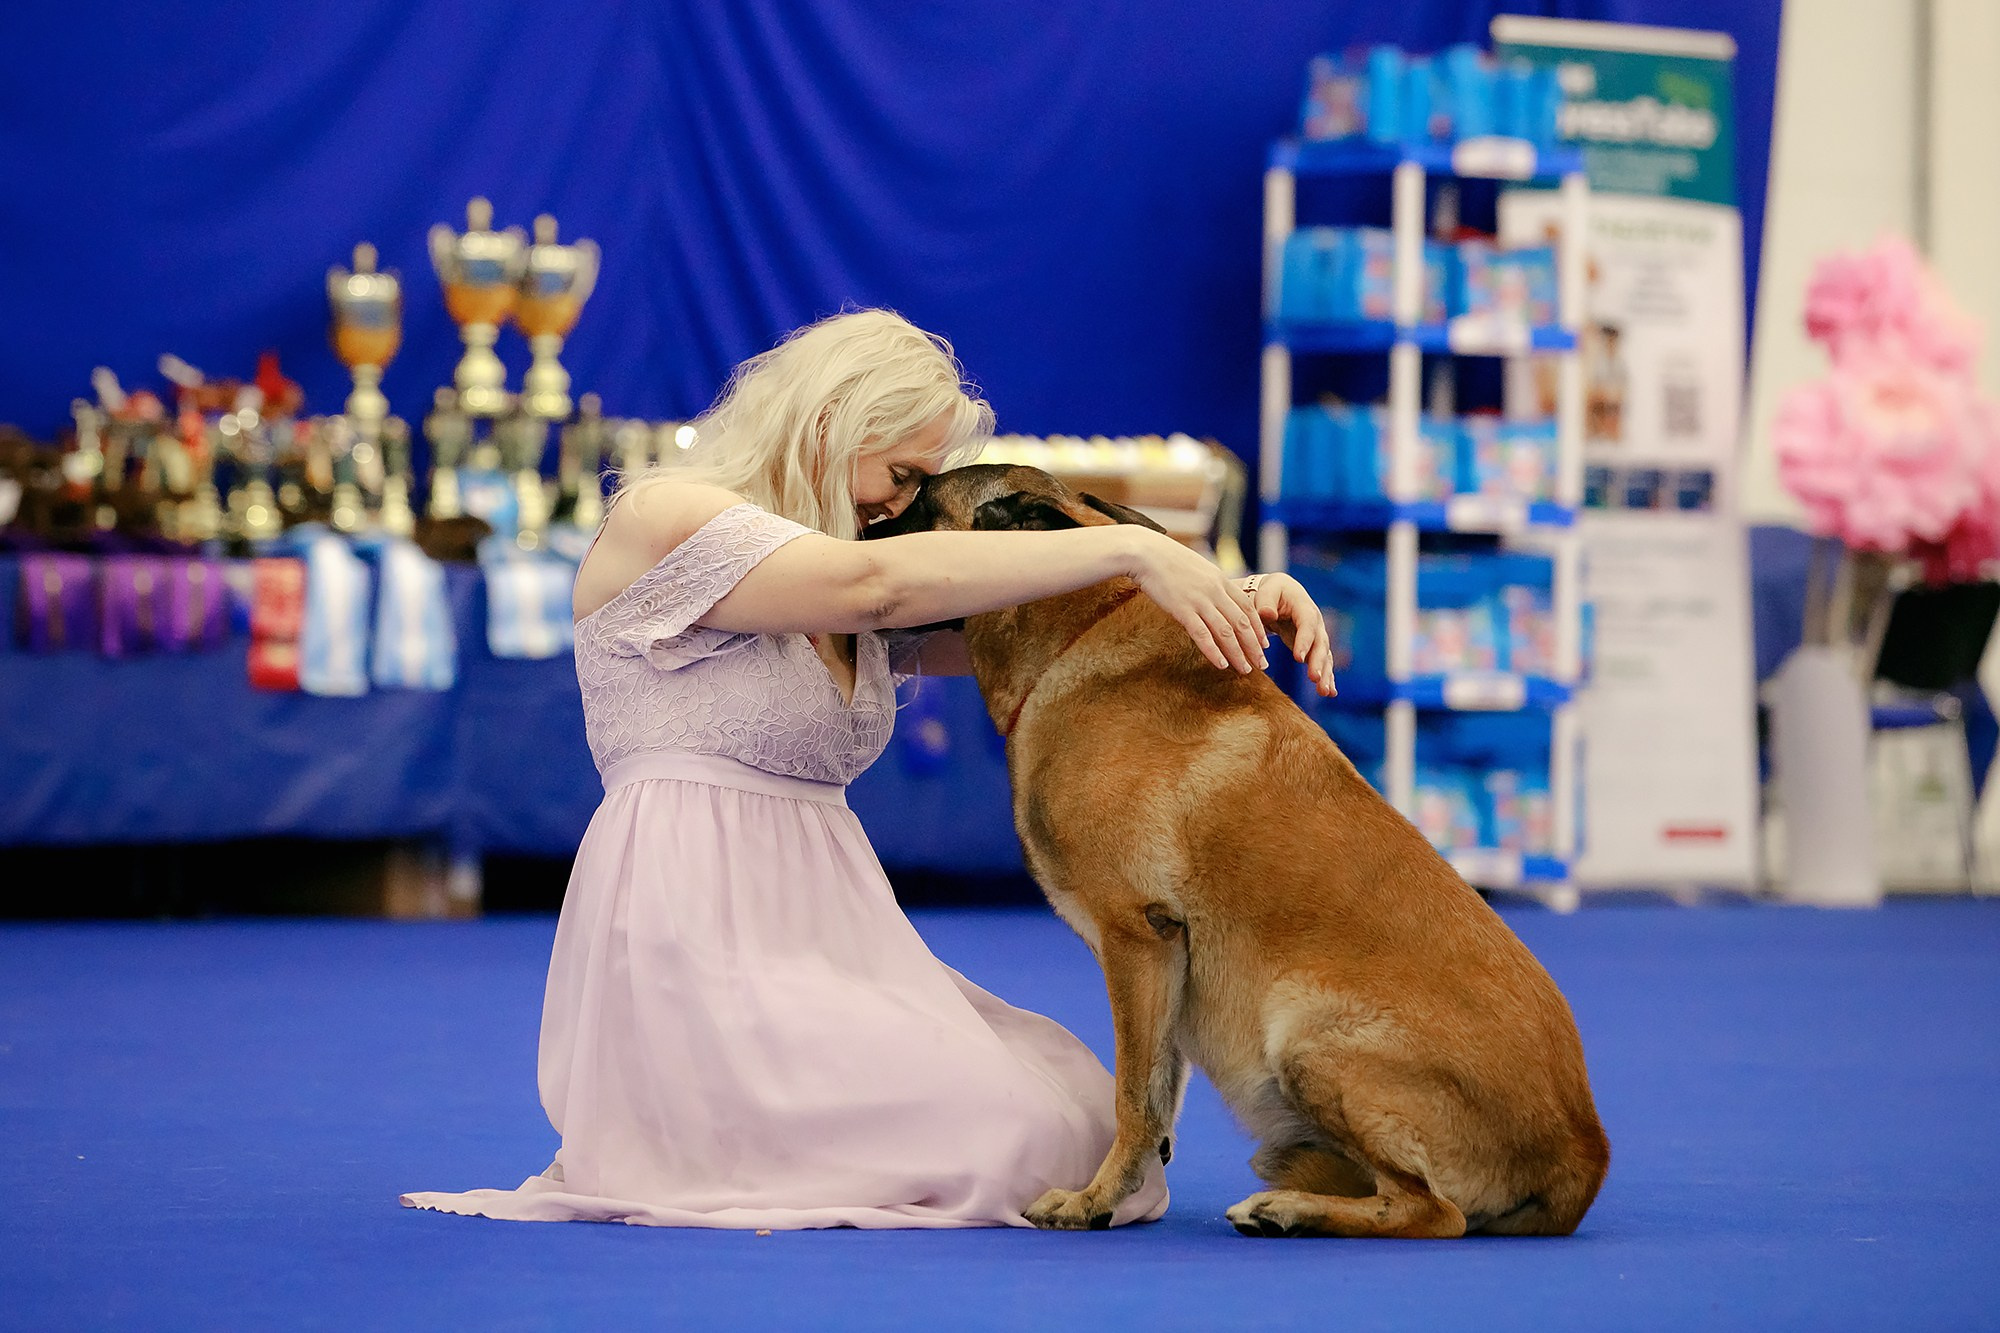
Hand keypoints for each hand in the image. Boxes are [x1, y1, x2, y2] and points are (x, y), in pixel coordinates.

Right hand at [1124, 530, 1267, 673]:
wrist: (1146, 553)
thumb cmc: (1168, 560)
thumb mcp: (1198, 568)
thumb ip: (1210, 583)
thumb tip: (1217, 596)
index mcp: (1220, 580)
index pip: (1247, 607)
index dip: (1258, 627)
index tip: (1264, 644)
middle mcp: (1215, 591)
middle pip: (1242, 622)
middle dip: (1254, 646)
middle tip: (1262, 664)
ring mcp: (1199, 600)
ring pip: (1226, 632)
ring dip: (1237, 653)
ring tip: (1245, 670)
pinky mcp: (1182, 609)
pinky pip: (1202, 635)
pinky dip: (1214, 651)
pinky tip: (1221, 665)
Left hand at [1240, 573, 1336, 696]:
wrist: (1279, 594)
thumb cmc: (1270, 593)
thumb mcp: (1267, 592)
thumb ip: (1265, 603)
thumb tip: (1267, 615)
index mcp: (1303, 606)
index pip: (1307, 624)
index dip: (1304, 641)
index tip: (1298, 659)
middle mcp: (1315, 621)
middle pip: (1320, 643)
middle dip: (1318, 662)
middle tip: (1315, 679)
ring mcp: (1317, 635)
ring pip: (1324, 656)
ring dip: (1325, 674)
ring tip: (1325, 692)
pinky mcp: (1314, 647)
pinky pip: (1322, 662)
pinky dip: (1326, 677)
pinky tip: (1329, 692)